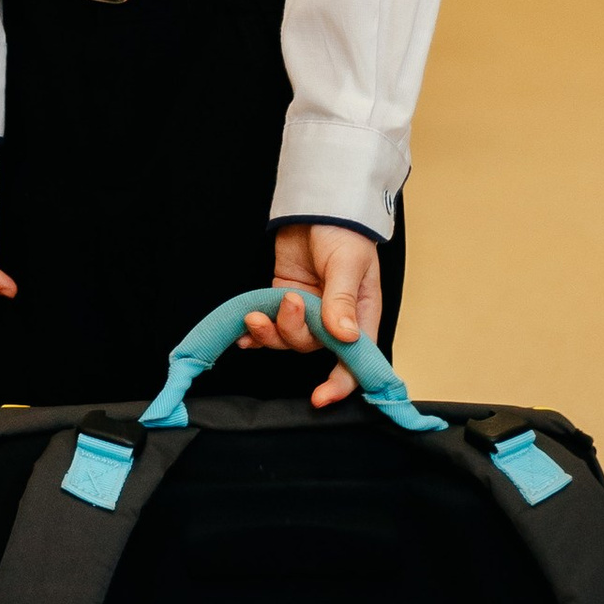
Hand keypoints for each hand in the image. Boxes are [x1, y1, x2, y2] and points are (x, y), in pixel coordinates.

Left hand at [246, 223, 384, 406]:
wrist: (318, 206)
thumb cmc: (344, 233)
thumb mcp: (347, 264)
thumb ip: (342, 300)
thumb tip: (344, 336)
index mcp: (361, 317)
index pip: (355, 362)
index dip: (339, 384)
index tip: (319, 398)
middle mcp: (335, 321)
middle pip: (312, 349)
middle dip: (294, 332)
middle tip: (289, 300)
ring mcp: (307, 313)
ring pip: (287, 340)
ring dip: (270, 332)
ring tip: (258, 312)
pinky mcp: (283, 301)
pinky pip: (269, 327)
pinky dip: (255, 332)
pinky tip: (243, 330)